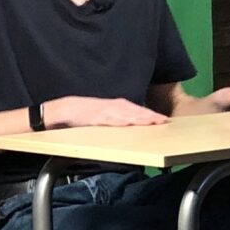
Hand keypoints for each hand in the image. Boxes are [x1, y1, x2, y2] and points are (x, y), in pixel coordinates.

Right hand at [48, 95, 167, 128]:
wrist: (65, 109)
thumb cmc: (85, 113)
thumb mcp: (105, 114)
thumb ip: (117, 117)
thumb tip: (131, 123)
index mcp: (116, 106)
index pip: (137, 109)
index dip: (150, 114)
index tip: (163, 119)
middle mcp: (113, 107)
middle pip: (135, 111)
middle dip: (150, 116)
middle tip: (164, 121)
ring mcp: (105, 111)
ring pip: (126, 114)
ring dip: (140, 118)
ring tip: (153, 122)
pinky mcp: (96, 117)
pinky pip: (111, 120)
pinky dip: (120, 121)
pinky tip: (130, 123)